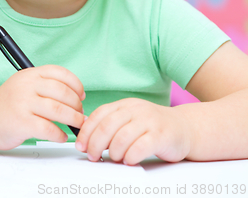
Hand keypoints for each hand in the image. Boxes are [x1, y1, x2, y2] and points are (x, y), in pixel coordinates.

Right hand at [0, 65, 85, 150]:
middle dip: (77, 105)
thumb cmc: (9, 103)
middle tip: (80, 114)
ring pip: (58, 110)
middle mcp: (26, 85)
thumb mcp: (24, 85)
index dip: (76, 84)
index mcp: (30, 74)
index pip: (60, 73)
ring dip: (73, 119)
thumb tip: (75, 93)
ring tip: (77, 125)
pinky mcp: (21, 123)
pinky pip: (48, 129)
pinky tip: (61, 136)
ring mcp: (23, 104)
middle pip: (62, 92)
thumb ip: (44, 84)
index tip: (81, 95)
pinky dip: (60, 134)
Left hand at [75, 98, 192, 164]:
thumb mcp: (130, 120)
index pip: (99, 114)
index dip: (86, 131)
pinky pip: (141, 146)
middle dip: (95, 144)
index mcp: (125, 105)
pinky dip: (131, 156)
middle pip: (107, 126)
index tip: (81, 145)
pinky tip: (129, 160)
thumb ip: (111, 126)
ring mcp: (149, 121)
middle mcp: (136, 110)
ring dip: (113, 152)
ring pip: (122, 137)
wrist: (185, 128)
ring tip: (114, 159)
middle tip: (93, 156)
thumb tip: (87, 139)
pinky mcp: (161, 135)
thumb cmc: (153, 127)